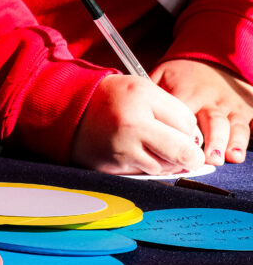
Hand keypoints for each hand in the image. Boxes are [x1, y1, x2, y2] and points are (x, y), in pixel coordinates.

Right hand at [71, 74, 204, 174]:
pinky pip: (140, 175)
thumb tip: (194, 141)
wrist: (68, 110)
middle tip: (191, 158)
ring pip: (162, 169)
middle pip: (180, 154)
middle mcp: (130, 132)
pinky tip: (139, 156)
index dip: (192, 134)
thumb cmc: (111, 98)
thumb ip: (174, 110)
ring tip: (157, 151)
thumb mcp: (145, 89)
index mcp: (141, 105)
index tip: (187, 135)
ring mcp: (118, 154)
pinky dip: (145, 168)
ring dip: (167, 163)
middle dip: (190, 157)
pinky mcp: (109, 169)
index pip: (187, 128)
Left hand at [151, 59, 251, 165]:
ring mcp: (229, 105)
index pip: (181, 116)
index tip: (173, 149)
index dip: (176, 134)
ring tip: (222, 158)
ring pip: (230, 125)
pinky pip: (246, 126)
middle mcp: (210, 99)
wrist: (213, 58)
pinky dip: (242, 140)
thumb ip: (151, 97)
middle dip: (209, 141)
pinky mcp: (244, 109)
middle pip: (210, 122)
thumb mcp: (162, 76)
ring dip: (227, 143)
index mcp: (188, 92)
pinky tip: (237, 154)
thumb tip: (132, 116)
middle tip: (204, 159)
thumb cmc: (182, 74)